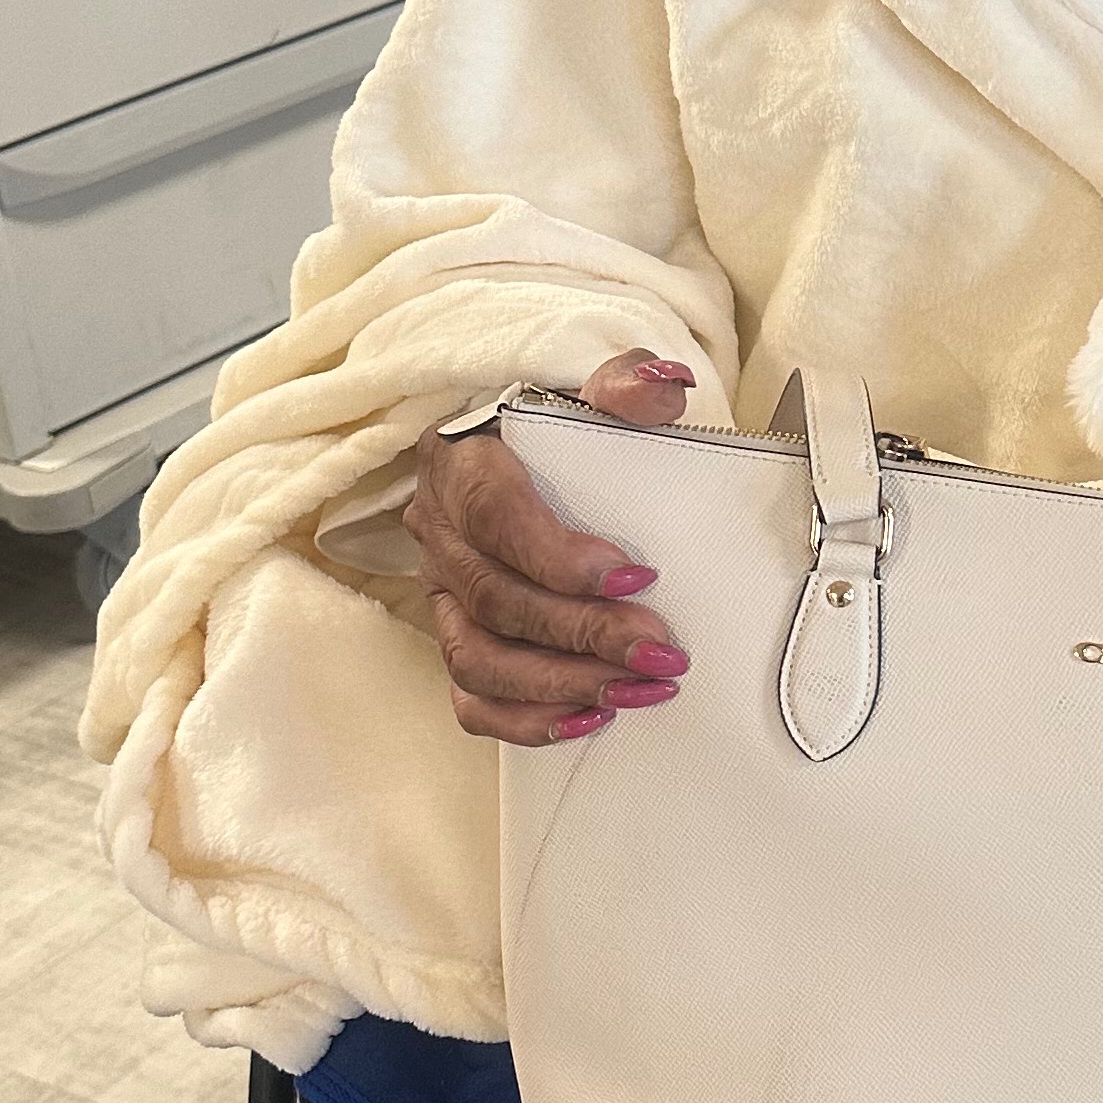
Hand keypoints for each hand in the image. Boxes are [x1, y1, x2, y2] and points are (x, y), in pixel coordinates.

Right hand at [402, 350, 697, 745]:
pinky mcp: (457, 635)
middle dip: (584, 634)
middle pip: (497, 599)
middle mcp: (438, 533)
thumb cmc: (554, 419)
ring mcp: (442, 593)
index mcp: (459, 463)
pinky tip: (591, 716)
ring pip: (478, 659)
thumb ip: (622, 383)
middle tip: (660, 649)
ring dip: (562, 685)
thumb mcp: (585, 384)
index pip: (496, 518)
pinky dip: (527, 719)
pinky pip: (472, 696)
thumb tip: (664, 391)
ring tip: (638, 689)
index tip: (635, 574)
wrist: (524, 444)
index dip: (559, 556)